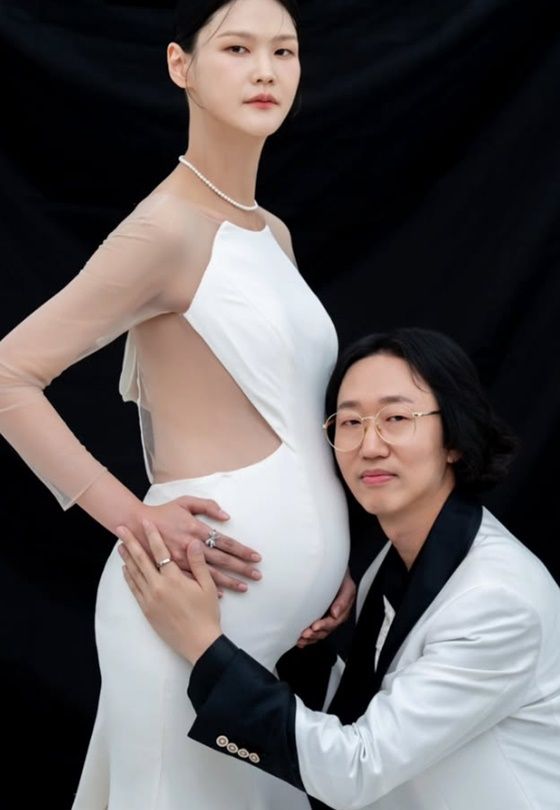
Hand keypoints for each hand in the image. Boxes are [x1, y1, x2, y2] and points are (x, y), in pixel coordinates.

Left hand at [118, 521, 221, 663]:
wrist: (198, 643)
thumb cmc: (206, 614)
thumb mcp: (208, 587)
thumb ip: (198, 563)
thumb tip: (193, 542)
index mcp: (174, 579)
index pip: (160, 551)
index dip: (152, 535)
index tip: (145, 522)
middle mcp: (158, 587)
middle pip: (141, 559)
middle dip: (130, 542)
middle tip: (121, 528)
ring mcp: (150, 599)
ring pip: (134, 574)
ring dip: (126, 558)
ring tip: (120, 545)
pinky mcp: (146, 610)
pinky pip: (134, 589)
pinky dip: (129, 577)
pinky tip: (126, 570)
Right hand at [134, 496, 261, 592]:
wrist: (136, 525)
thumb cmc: (163, 513)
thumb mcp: (185, 502)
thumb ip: (207, 505)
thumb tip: (226, 516)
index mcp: (197, 529)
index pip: (225, 542)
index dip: (242, 550)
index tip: (256, 557)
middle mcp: (192, 547)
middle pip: (223, 560)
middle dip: (241, 568)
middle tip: (257, 574)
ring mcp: (182, 561)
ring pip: (210, 574)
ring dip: (229, 581)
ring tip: (245, 587)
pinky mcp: (173, 570)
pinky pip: (193, 582)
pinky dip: (207, 588)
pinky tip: (220, 595)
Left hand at [296, 570, 355, 647]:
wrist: (333, 568)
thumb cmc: (339, 575)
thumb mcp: (346, 584)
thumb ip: (343, 599)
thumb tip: (335, 614)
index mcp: (343, 608)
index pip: (334, 621)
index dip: (325, 625)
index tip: (315, 626)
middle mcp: (336, 614)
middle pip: (326, 630)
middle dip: (316, 634)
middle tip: (305, 634)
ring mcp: (327, 616)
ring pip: (320, 632)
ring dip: (311, 638)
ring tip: (301, 639)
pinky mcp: (319, 616)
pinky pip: (315, 630)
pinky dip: (308, 638)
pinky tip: (300, 641)